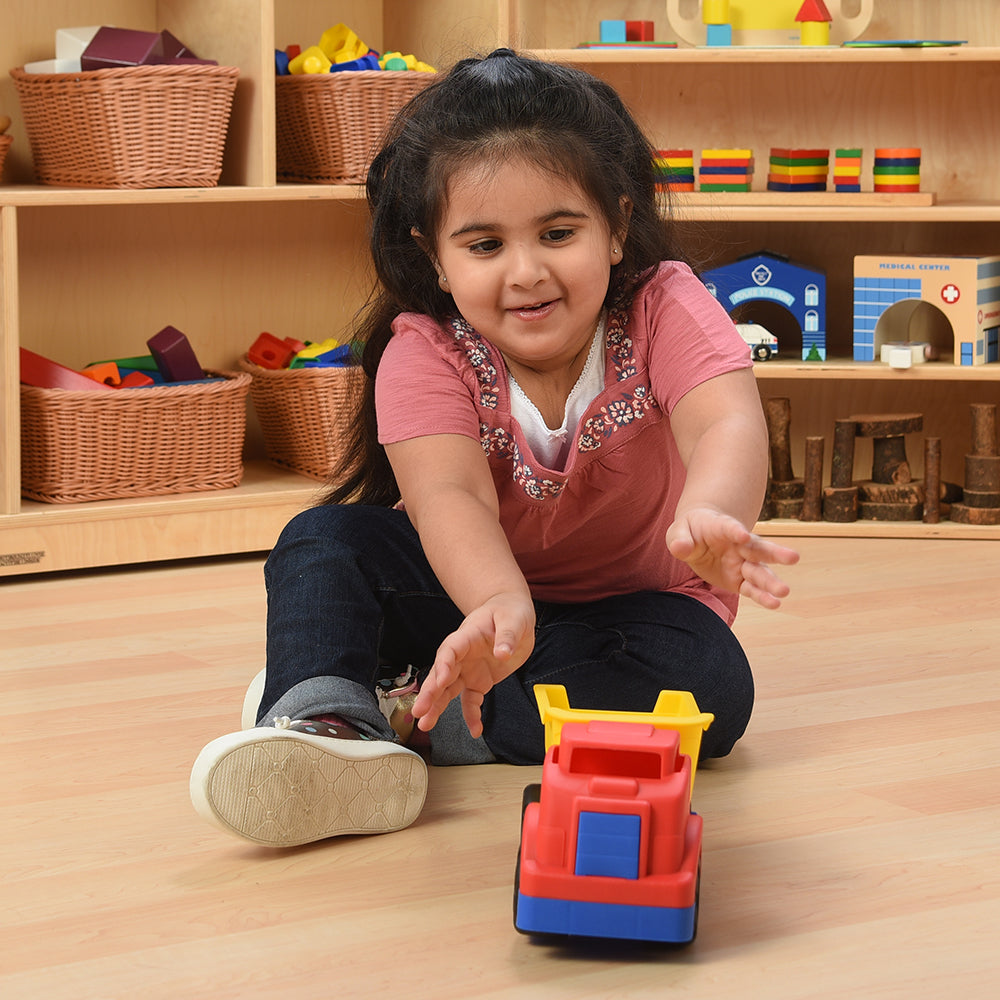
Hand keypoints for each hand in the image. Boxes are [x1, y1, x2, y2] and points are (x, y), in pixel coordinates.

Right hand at [412, 593, 535, 736]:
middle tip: (419, 710)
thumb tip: (503, 652)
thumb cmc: (508, 611)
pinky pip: (471, 701)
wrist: (511, 613)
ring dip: (438, 707)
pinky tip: (474, 730)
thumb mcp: (513, 619)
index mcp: (467, 636)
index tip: (440, 680)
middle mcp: (462, 655)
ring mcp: (468, 669)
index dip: (443, 664)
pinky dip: (472, 716)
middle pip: (442, 674)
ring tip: (426, 725)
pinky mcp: (479, 681)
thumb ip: (508, 635)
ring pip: (449, 690)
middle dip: (430, 693)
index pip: (450, 650)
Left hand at [666, 507, 798, 608]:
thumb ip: (679, 539)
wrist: (700, 536)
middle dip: (775, 553)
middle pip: (758, 548)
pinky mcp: (739, 580)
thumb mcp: (679, 531)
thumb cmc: (690, 531)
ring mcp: (742, 563)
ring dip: (771, 581)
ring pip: (759, 572)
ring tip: (784, 591)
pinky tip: (775, 604)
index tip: (742, 535)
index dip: (735, 530)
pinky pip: (751, 589)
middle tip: (794, 557)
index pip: (730, 528)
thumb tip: (679, 548)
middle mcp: (738, 545)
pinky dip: (762, 596)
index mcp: (722, 527)